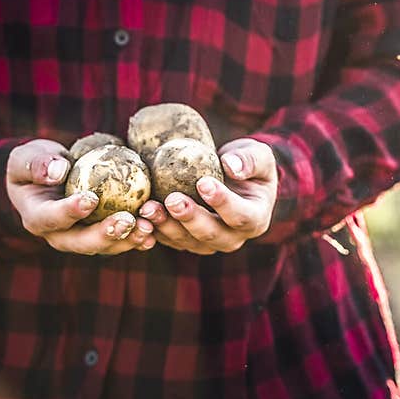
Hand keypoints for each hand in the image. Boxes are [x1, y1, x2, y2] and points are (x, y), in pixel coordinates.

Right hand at [6, 139, 155, 254]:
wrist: (49, 176)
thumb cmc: (35, 162)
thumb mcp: (28, 157)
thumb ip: (37, 164)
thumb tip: (57, 171)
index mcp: (36, 217)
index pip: (51, 218)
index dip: (70, 212)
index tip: (91, 199)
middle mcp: (59, 235)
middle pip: (81, 242)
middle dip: (106, 234)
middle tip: (128, 221)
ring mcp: (81, 239)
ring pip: (105, 246)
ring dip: (127, 239)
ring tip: (148, 228)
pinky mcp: (100, 236)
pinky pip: (120, 241)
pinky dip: (137, 238)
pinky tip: (155, 233)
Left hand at [139, 138, 276, 254]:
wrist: (232, 177)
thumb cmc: (248, 164)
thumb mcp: (258, 155)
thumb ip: (250, 160)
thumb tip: (231, 166)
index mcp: (256, 218)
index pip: (241, 216)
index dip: (223, 203)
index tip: (203, 183)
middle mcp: (233, 237)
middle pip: (212, 235)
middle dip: (190, 218)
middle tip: (172, 199)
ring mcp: (209, 243)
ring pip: (188, 241)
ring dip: (167, 226)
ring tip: (149, 207)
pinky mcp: (187, 241)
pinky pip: (171, 240)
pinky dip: (155, 231)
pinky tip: (140, 217)